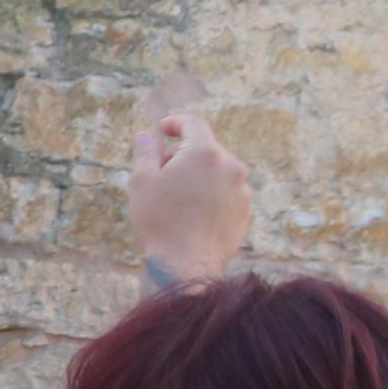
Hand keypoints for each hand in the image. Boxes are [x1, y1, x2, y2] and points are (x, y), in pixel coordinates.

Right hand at [127, 114, 249, 286]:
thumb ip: (146, 152)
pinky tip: (192, 216)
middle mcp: (230, 165)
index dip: (175, 123)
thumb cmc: (159, 221)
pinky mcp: (245, 211)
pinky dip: (211, 196)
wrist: (185, 265)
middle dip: (184, 156)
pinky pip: (226, 194)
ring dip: (199, 177)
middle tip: (162, 174)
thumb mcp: (142, 181)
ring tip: (177, 200)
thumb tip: (146, 135)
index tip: (162, 130)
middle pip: (206, 149)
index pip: (192, 123)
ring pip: (217, 173)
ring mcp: (241, 189)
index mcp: (204, 152)